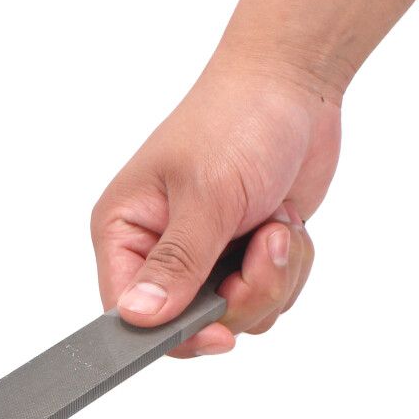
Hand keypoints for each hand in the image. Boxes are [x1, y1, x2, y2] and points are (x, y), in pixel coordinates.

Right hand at [91, 54, 341, 356]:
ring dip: (273, 276)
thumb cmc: (237, 120)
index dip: (174, 333)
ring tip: (274, 224)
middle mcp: (159, 248)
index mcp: (125, 230)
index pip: (130, 313)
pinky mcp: (246, 254)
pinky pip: (271, 296)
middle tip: (261, 246)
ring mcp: (206, 254)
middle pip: (193, 323)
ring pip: (240, 315)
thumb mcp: (206, 195)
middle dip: (242, 294)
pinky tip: (284, 222)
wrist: (294, 86)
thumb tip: (138, 317)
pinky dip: (290, 266)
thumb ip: (176, 264)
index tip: (219, 331)